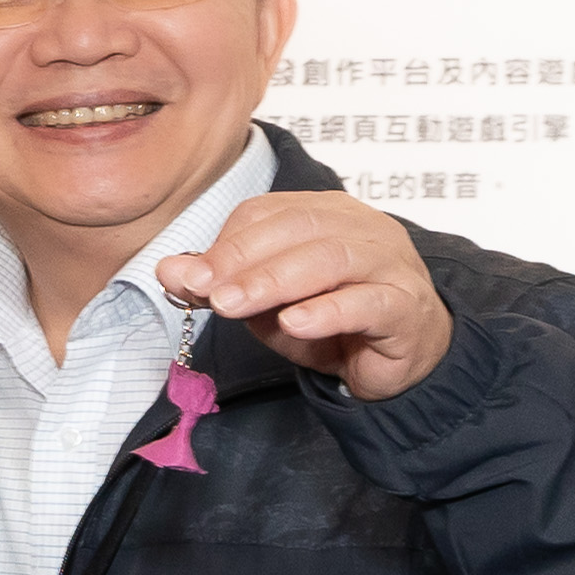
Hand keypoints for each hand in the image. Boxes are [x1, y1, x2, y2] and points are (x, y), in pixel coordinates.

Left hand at [161, 189, 449, 399]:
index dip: (225, 244)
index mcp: (325, 214)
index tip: (189, 277)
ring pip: (331, 259)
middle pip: (298, 228)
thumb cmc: (330, 322)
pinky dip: (328, 311)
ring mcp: (390, 264)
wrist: (395, 360)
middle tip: (205, 291)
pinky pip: (368, 302)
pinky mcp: (406, 307)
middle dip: (243, 259)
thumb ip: (223, 284)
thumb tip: (168, 270)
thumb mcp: (265, 304)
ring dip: (274, 281)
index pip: (267, 213)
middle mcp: (361, 228)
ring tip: (233, 305)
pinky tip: (295, 323)